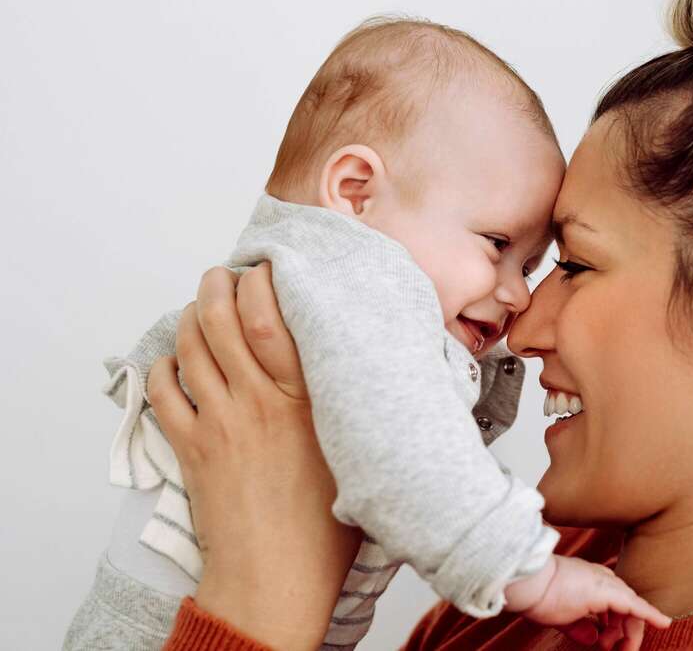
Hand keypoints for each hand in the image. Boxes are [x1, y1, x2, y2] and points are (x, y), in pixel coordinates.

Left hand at [148, 265, 361, 650]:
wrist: (277, 581)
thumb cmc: (326, 530)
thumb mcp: (358, 457)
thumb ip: (357, 412)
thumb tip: (372, 375)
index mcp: (305, 402)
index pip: (273, 317)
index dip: (263, 281)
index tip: (268, 267)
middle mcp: (259, 403)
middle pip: (223, 319)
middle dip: (218, 284)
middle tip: (224, 273)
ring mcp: (220, 424)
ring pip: (191, 346)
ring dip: (191, 316)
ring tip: (202, 305)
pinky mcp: (191, 449)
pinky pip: (163, 392)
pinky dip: (164, 367)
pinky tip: (176, 362)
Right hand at [507, 555, 670, 650]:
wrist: (529, 583)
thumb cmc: (538, 597)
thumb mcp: (562, 617)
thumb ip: (580, 627)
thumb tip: (594, 638)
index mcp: (590, 582)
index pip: (614, 603)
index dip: (615, 626)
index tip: (608, 644)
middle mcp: (601, 579)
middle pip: (626, 607)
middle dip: (625, 632)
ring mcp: (606, 584)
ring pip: (632, 609)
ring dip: (631, 633)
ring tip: (620, 650)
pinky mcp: (608, 592)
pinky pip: (635, 607)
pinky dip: (651, 615)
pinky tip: (663, 623)